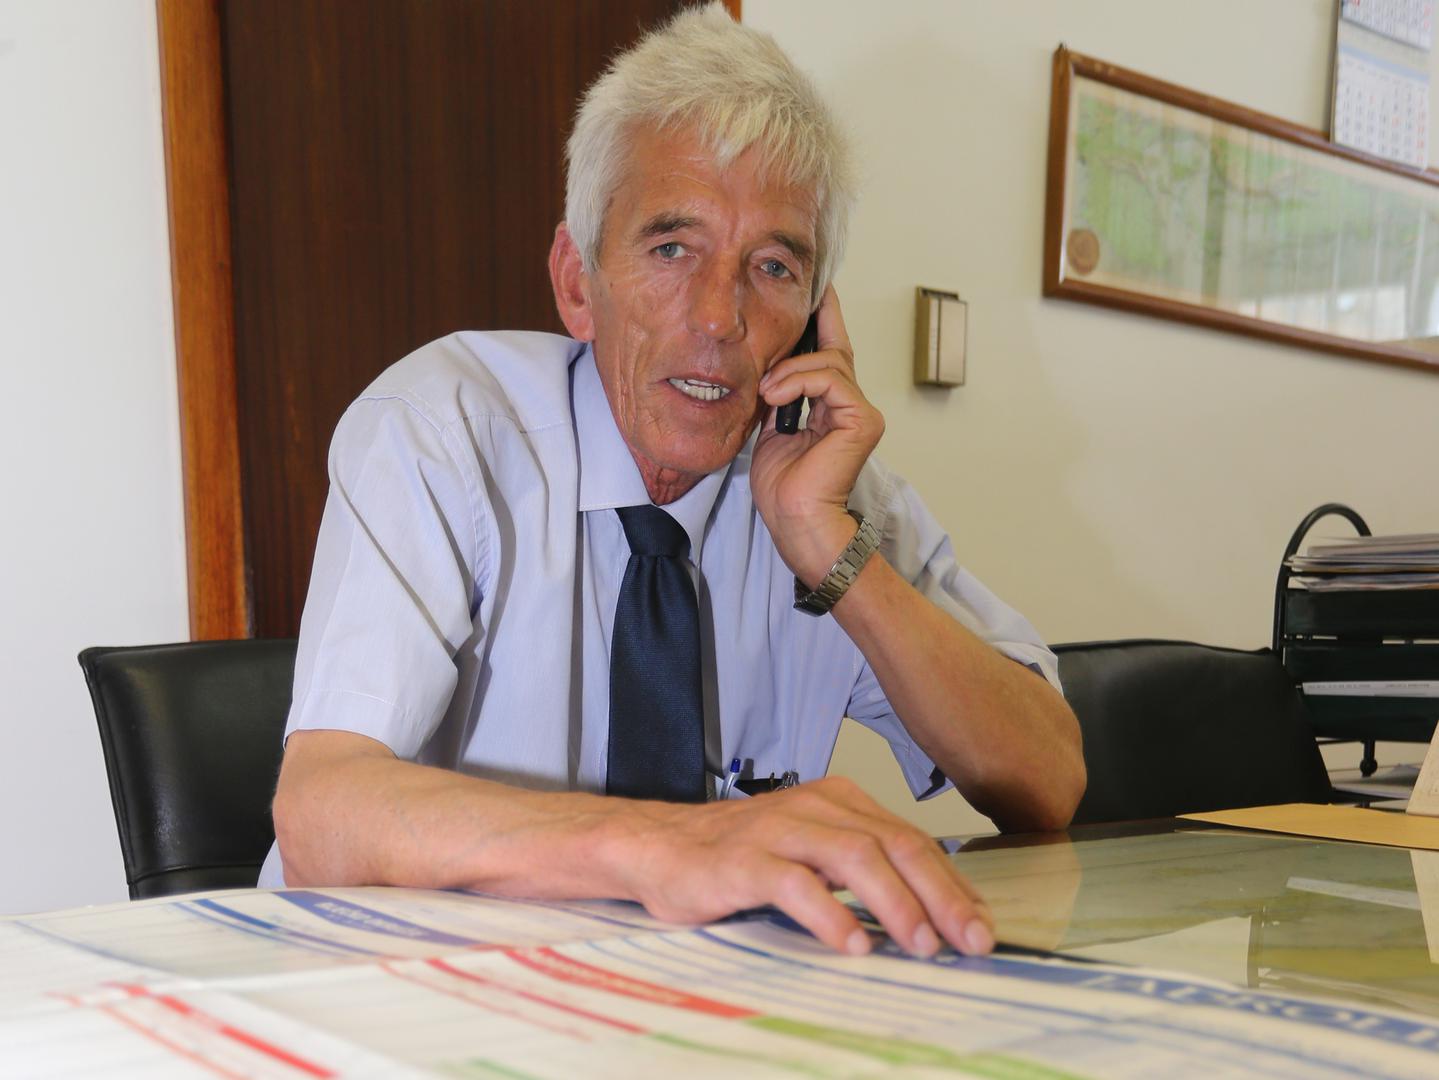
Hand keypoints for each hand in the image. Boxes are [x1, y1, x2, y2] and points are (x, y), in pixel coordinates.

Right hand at [605, 776, 994, 957]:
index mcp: (839, 801)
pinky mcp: (744, 860)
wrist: (658, 846)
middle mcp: (816, 806)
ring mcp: (780, 830)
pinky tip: (854, 945)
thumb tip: (928, 916)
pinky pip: (796, 885)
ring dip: (897, 903)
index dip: (953, 884)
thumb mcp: (810, 854)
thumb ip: (859, 873)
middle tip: (972, 940)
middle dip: (942, 895)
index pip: (910, 840)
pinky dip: (831, 915)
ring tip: (922, 945)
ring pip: (855, 857)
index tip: (982, 926)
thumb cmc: (740, 858)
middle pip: (895, 844)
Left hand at [750, 286, 884, 587]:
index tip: (815, 288)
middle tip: (802, 293)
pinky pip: (830, 378)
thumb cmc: (783, 487)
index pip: (829, 353)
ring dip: (789, 370)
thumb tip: (767, 367)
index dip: (823, 318)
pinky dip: (799, 381)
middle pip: (834, 348)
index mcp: (830, 407)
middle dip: (817, 316)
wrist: (796, 520)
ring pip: (829, 361)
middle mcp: (850, 405)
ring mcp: (860, 411)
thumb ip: (777, 395)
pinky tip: (776, 397)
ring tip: (766, 391)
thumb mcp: (770, 427)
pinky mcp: (863, 419)